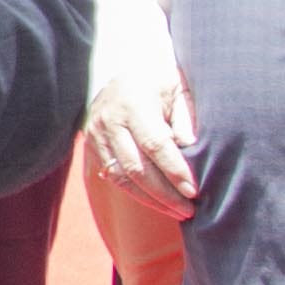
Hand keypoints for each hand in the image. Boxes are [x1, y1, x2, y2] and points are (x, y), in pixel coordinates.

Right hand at [86, 63, 198, 215]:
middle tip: (189, 209)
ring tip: (176, 211)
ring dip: (150, 198)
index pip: (154, 144)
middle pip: (136, 167)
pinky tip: (157, 201)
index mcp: (132, 103)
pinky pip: (112, 175)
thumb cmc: (161, 83)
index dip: (174, 170)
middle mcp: (109, 119)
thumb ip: (186, 120)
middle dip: (164, 193)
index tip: (193, 191)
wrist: (127, 73)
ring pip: (122, 176)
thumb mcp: (179, 92)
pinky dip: (136, 192)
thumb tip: (193, 153)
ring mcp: (96, 133)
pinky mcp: (91, 144)